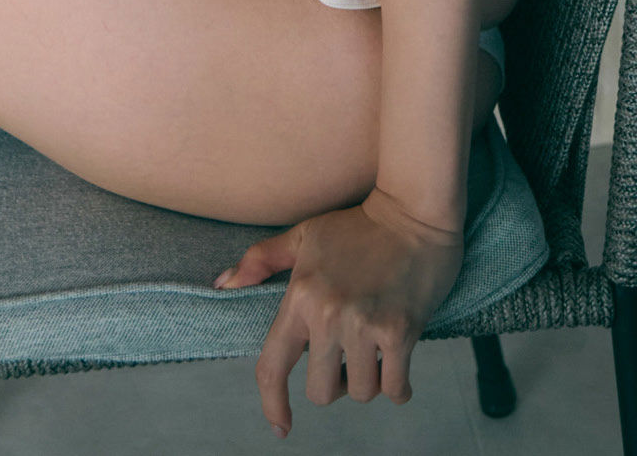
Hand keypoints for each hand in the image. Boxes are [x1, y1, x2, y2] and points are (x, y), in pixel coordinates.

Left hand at [213, 190, 464, 435]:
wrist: (415, 210)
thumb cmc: (358, 225)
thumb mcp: (305, 235)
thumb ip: (261, 259)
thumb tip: (222, 285)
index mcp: (300, 296)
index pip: (272, 367)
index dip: (273, 404)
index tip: (281, 427)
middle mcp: (327, 314)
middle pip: (320, 391)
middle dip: (335, 382)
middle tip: (349, 355)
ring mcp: (364, 324)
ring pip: (359, 392)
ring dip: (369, 380)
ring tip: (376, 351)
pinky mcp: (399, 330)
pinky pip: (393, 389)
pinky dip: (398, 387)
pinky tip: (398, 367)